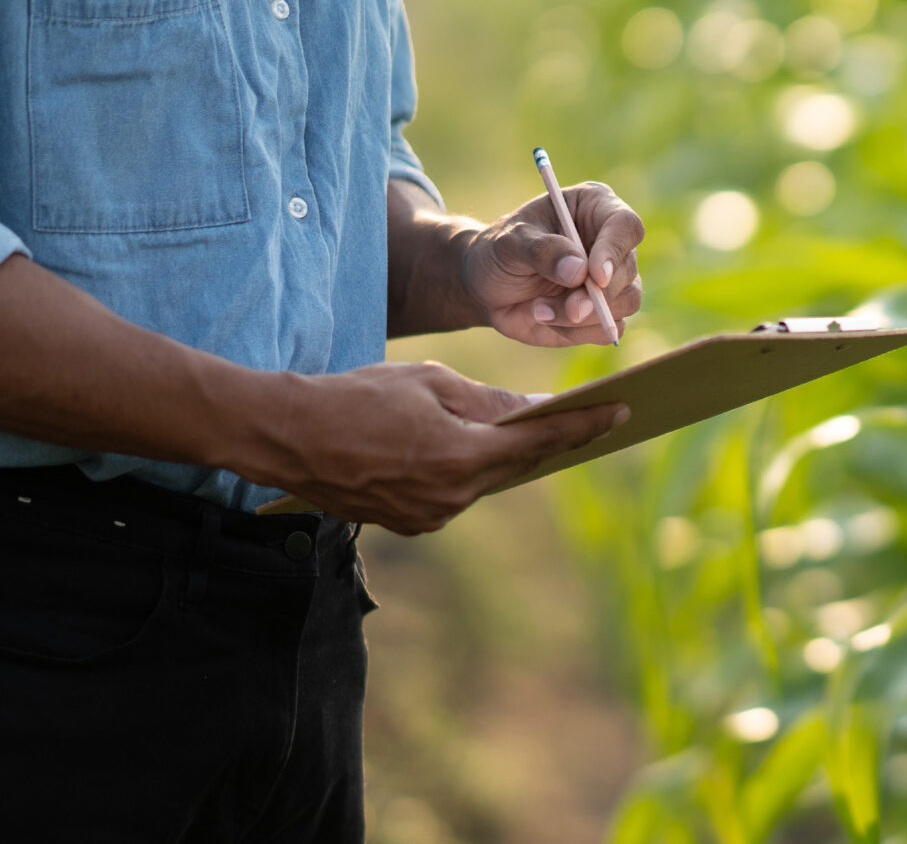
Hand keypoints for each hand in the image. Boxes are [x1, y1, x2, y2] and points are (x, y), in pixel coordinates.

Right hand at [226, 362, 625, 534]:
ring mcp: (430, 516)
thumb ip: (487, 402)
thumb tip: (535, 412)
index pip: (539, 442)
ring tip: (528, 427)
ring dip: (502, 455)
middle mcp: (452, 497)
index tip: (622, 412)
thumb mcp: (428, 384)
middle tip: (591, 419)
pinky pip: (455, 493)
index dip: (584, 426)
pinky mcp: (410, 522)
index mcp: (460, 458)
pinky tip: (469, 448)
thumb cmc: (354, 397)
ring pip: (485, 481)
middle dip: (550, 442)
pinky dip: (466, 469)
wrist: (285, 436)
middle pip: (516, 466)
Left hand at [461, 182, 645, 346]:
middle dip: (597, 295)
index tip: (595, 276)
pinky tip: (547, 319)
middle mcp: (610, 242)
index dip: (614, 251)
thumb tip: (579, 270)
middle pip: (628, 270)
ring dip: (581, 316)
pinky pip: (609, 329)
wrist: (488, 287)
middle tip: (568, 308)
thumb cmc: (499, 252)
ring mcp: (612, 279)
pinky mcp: (606, 312)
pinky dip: (577, 331)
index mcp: (595, 208)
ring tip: (538, 309)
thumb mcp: (509, 243)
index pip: (625, 225)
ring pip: (625, 302)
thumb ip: (542, 251)